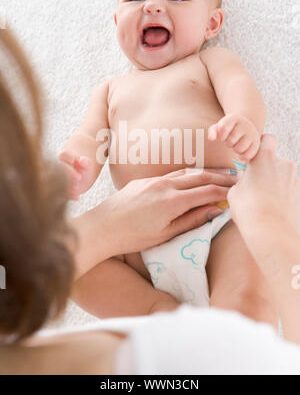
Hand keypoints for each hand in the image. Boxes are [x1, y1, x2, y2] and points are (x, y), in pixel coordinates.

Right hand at [58, 151, 93, 199]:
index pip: (63, 154)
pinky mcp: (59, 188)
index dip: (68, 158)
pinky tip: (76, 197)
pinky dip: (69, 195)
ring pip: (57, 181)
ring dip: (66, 185)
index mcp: (64, 157)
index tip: (74, 161)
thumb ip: (86, 162)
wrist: (83, 177)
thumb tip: (83, 160)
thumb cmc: (85, 167)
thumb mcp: (88, 164)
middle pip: (59, 168)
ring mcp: (56, 177)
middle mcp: (57, 166)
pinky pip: (61, 192)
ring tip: (76, 189)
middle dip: (68, 173)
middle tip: (79, 177)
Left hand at [98, 167, 237, 255]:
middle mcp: (166, 185)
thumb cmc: (133, 236)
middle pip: (200, 176)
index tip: (239, 191)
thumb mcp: (167, 234)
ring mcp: (154, 180)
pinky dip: (188, 174)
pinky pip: (172, 173)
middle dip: (221, 177)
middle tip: (237, 178)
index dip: (226, 191)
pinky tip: (194, 177)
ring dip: (206, 172)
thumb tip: (216, 210)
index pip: (207, 191)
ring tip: (221, 174)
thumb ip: (193, 220)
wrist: (102, 227)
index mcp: (173, 200)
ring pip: (187, 172)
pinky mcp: (145, 180)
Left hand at [208, 113, 260, 162]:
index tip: (223, 135)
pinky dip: (243, 156)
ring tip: (237, 144)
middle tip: (232, 139)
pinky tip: (242, 150)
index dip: (221, 136)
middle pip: (230, 141)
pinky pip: (248, 155)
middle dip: (228, 143)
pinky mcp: (257, 143)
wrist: (246, 126)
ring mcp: (252, 134)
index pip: (223, 128)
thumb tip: (211, 139)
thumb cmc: (229, 128)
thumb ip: (213, 131)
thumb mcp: (220, 127)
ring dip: (235, 149)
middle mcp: (245, 125)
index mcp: (234, 118)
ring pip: (239, 149)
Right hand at [227, 134, 299, 236]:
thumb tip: (245, 179)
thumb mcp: (234, 193)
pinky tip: (273, 210)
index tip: (252, 158)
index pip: (267, 139)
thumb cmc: (249, 210)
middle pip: (276, 160)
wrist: (271, 233)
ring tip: (263, 201)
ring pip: (283, 176)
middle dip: (267, 169)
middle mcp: (284, 165)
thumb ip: (241, 180)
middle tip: (255, 184)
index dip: (260, 146)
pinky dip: (283, 196)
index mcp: (265, 158)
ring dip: (275, 184)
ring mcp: (295, 180)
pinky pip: (290, 190)